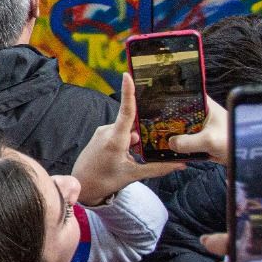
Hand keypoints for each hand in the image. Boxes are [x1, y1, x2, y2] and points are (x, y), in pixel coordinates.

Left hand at [71, 73, 186, 202]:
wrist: (80, 186)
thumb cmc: (104, 181)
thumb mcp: (133, 175)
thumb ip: (157, 168)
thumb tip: (180, 163)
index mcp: (115, 139)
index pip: (126, 112)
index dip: (128, 92)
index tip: (128, 75)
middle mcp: (107, 131)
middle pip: (133, 124)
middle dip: (144, 133)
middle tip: (146, 150)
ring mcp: (102, 132)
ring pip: (127, 130)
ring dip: (135, 140)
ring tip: (132, 158)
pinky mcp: (100, 135)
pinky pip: (119, 133)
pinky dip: (127, 141)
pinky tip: (127, 155)